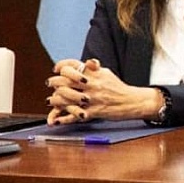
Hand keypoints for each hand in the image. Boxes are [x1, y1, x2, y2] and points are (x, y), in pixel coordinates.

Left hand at [46, 58, 161, 123]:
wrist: (132, 101)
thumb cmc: (118, 88)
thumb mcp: (107, 73)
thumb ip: (95, 68)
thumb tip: (87, 62)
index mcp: (94, 74)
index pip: (72, 65)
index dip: (61, 66)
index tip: (57, 69)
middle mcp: (92, 84)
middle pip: (65, 80)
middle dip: (53, 82)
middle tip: (51, 84)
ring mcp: (92, 98)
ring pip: (65, 98)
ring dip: (55, 100)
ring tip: (51, 100)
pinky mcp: (94, 111)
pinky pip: (74, 115)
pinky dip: (63, 119)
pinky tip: (56, 119)